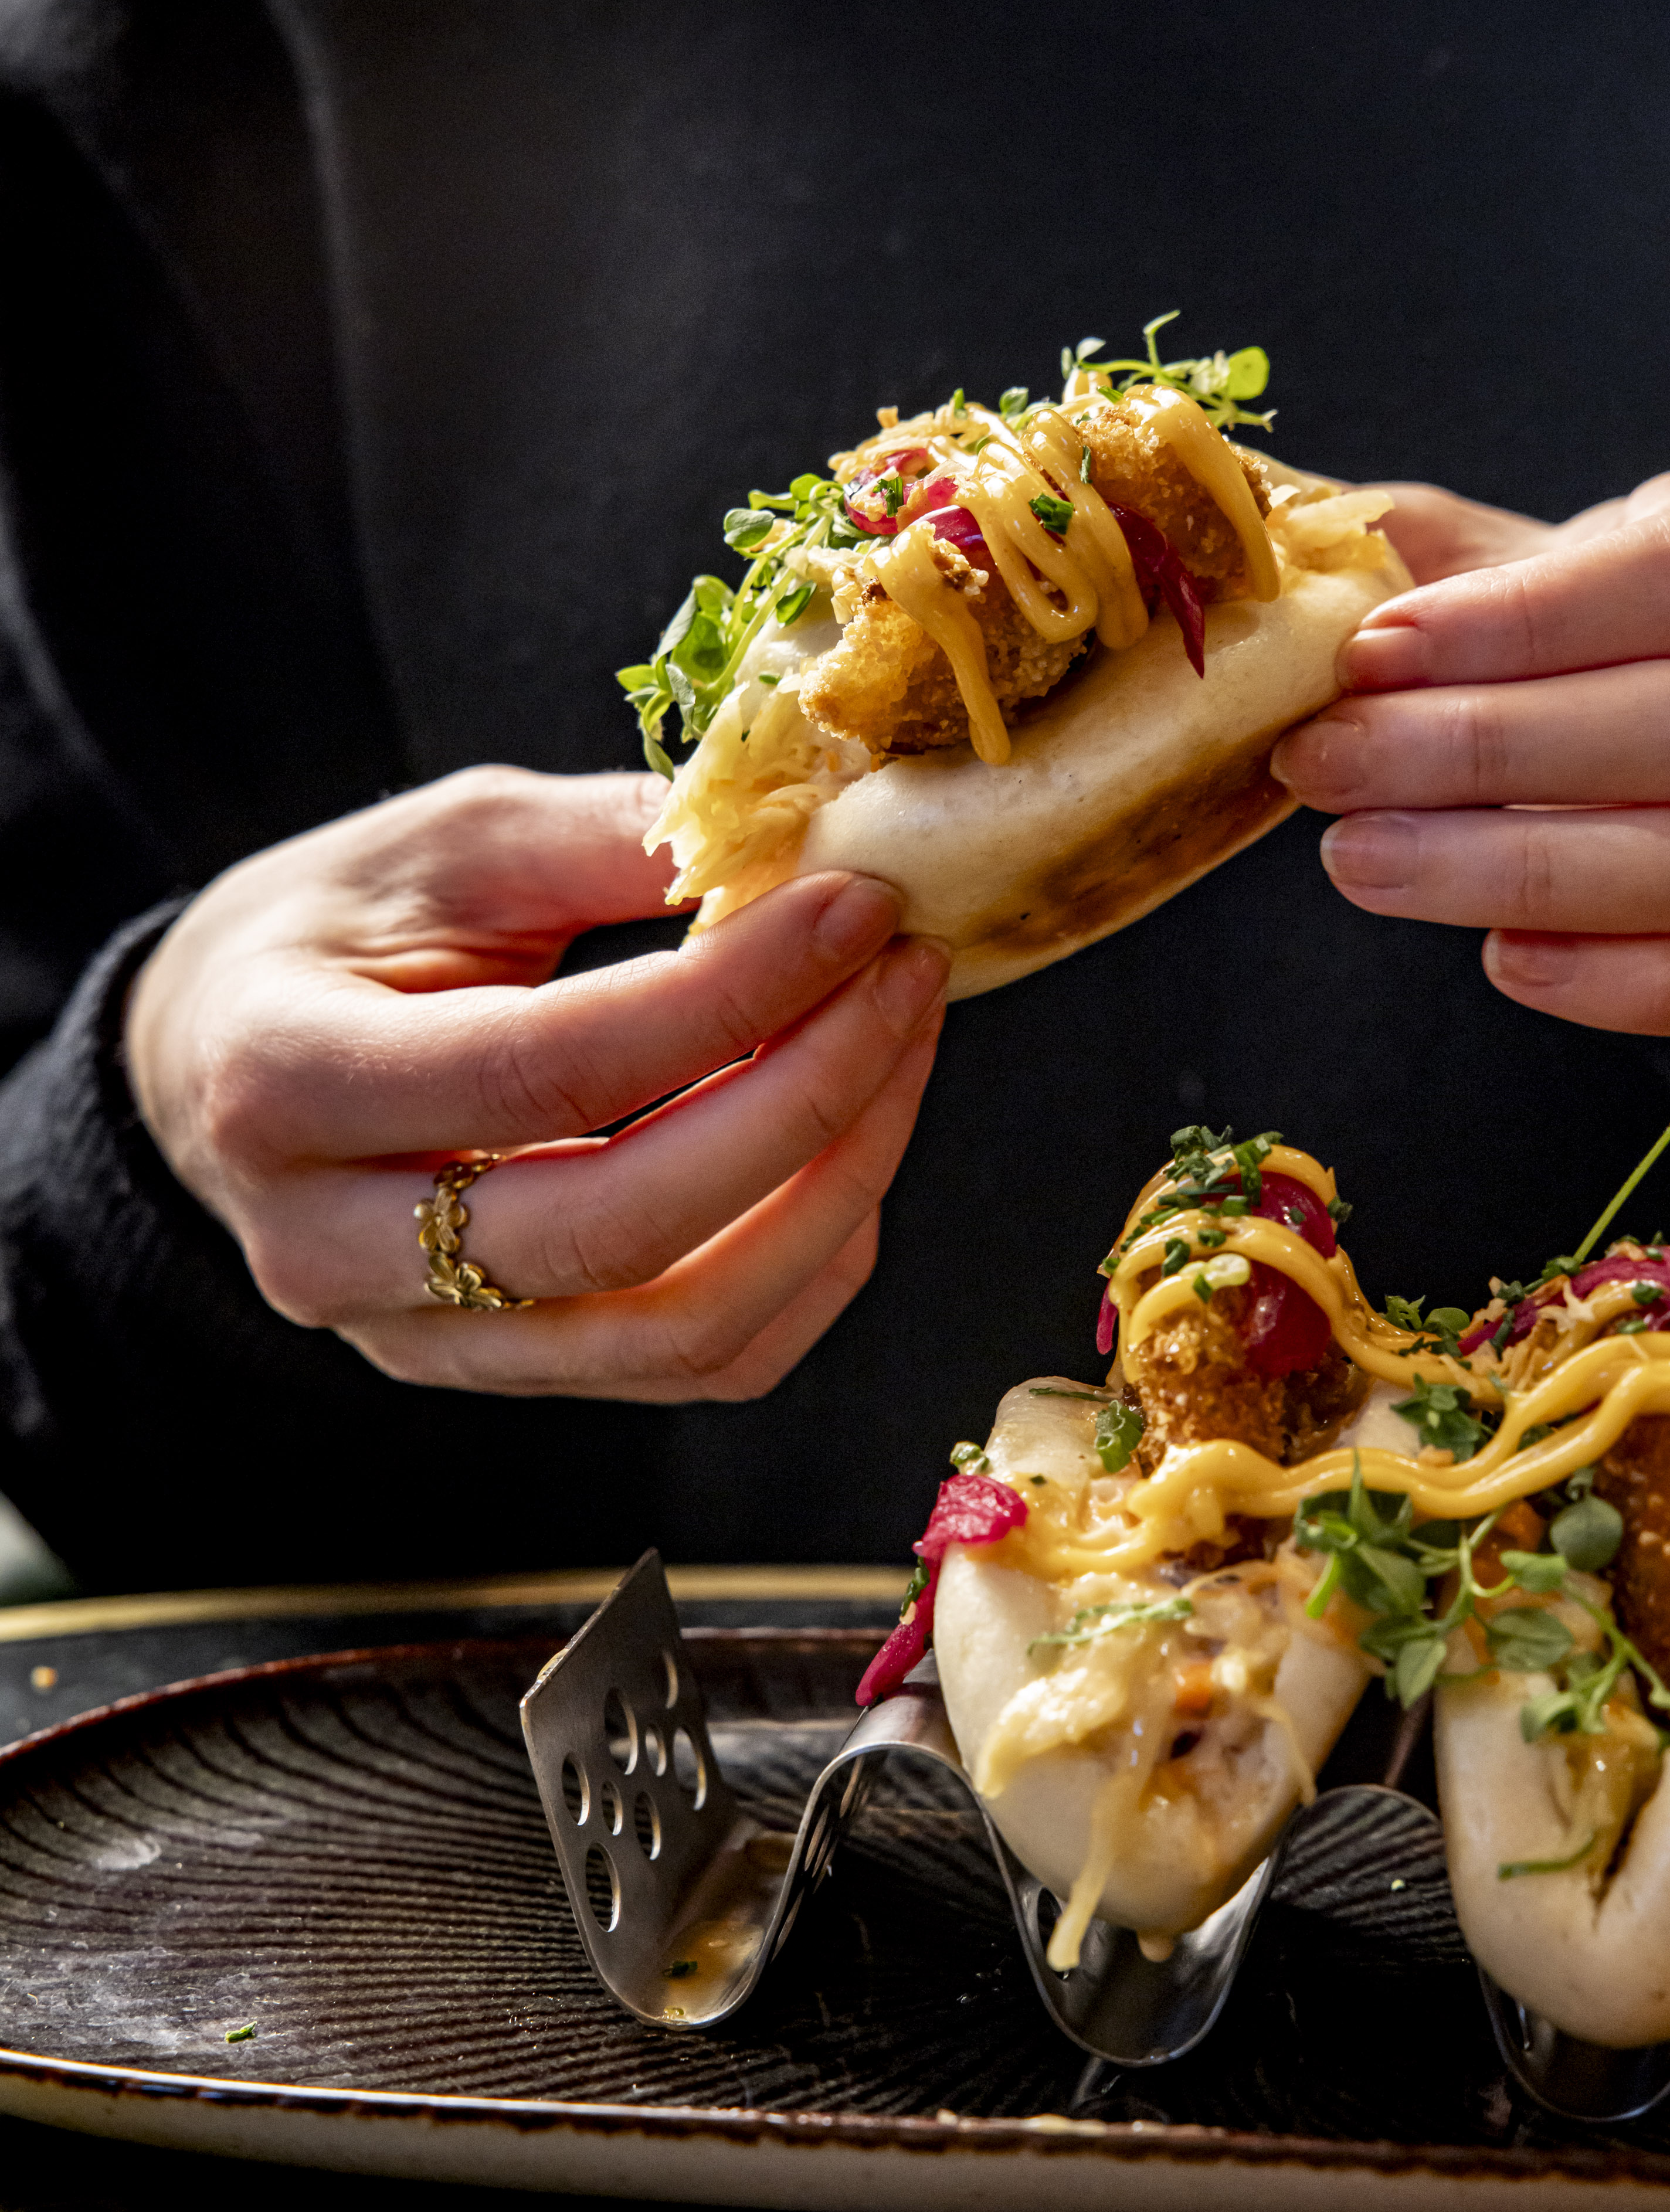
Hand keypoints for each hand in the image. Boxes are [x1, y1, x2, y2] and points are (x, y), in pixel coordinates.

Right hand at [125, 766, 948, 1398]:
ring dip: (833, 1191)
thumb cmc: (334, 932)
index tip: (857, 908)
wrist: (222, 1062)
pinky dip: (810, 1261)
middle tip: (905, 977)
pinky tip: (853, 1144)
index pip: (547, 1071)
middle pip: (619, 1230)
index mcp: (284, 1085)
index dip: (727, 998)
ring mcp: (422, 1340)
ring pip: (678, 1329)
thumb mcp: (443, 840)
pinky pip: (700, 1363)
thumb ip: (608, 840)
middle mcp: (334, 1250)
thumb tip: (799, 844)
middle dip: (804, 1103)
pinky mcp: (507, 1372)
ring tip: (900, 1046)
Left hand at [1272, 470, 1669, 1034]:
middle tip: (1326, 765)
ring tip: (1358, 860)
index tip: (1372, 650)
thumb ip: (1386, 546)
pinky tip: (1501, 958)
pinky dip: (1619, 983)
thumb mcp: (1468, 551)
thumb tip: (1262, 549)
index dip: (1525, 619)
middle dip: (1488, 753)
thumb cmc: (1530, 621)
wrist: (1601, 695)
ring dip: (1518, 870)